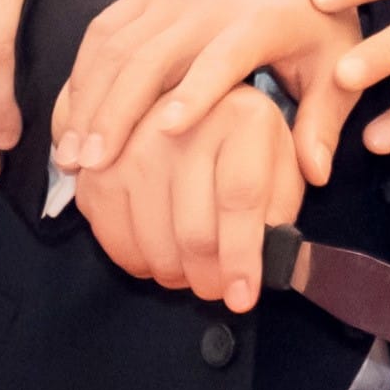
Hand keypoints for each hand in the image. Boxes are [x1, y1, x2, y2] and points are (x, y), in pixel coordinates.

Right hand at [66, 0, 351, 187]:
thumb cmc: (316, 29)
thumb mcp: (336, 71)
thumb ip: (323, 122)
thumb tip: (314, 175)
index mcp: (258, 22)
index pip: (221, 56)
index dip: (195, 92)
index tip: (167, 132)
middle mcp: (207, 2)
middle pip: (148, 55)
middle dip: (113, 111)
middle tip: (91, 165)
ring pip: (114, 45)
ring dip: (86, 99)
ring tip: (69, 153)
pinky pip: (102, 31)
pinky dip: (81, 75)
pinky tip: (69, 119)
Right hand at [74, 84, 308, 302]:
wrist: (190, 91)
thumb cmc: (246, 136)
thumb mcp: (284, 158)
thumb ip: (286, 201)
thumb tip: (280, 256)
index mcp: (244, 113)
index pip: (241, 197)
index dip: (243, 256)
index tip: (245, 297)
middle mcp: (185, 119)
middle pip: (194, 229)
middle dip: (208, 278)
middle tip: (216, 292)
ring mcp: (136, 138)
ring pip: (153, 238)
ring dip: (174, 274)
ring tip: (190, 276)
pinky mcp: (103, 157)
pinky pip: (111, 229)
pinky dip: (133, 258)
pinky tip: (154, 259)